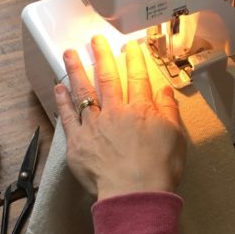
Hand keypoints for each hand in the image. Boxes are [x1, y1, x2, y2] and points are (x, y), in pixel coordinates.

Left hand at [54, 35, 185, 199]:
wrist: (135, 194)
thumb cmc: (158, 169)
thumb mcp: (175, 137)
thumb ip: (169, 111)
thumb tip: (165, 91)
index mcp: (140, 110)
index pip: (138, 78)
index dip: (134, 60)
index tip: (129, 47)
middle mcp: (115, 112)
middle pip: (107, 78)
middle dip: (101, 56)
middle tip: (95, 39)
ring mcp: (93, 126)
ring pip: (83, 91)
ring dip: (76, 70)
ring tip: (69, 53)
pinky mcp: (77, 142)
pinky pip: (67, 116)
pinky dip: (62, 101)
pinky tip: (59, 87)